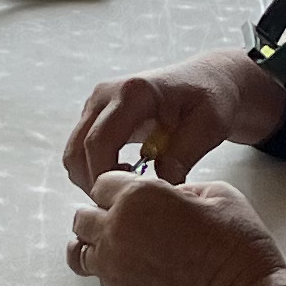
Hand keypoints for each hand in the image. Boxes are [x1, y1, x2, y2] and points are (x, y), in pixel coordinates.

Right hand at [61, 52, 285, 192]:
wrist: (207, 81)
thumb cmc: (211, 99)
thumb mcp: (209, 126)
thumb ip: (184, 153)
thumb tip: (161, 183)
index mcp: (133, 93)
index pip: (99, 141)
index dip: (105, 176)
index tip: (125, 198)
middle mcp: (106, 94)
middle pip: (77, 150)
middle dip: (94, 183)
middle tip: (123, 204)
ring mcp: (96, 104)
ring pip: (73, 153)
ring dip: (90, 178)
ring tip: (126, 189)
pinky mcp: (96, 114)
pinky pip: (81, 150)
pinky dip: (93, 169)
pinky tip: (124, 177)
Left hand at [68, 173, 285, 285]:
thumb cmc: (237, 248)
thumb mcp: (216, 194)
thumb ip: (178, 189)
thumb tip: (166, 196)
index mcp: (138, 196)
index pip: (103, 183)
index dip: (120, 187)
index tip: (132, 193)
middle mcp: (116, 229)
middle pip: (83, 217)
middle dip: (102, 214)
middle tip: (128, 220)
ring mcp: (114, 266)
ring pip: (80, 250)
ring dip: (97, 244)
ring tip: (123, 247)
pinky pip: (99, 277)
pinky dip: (110, 272)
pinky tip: (135, 269)